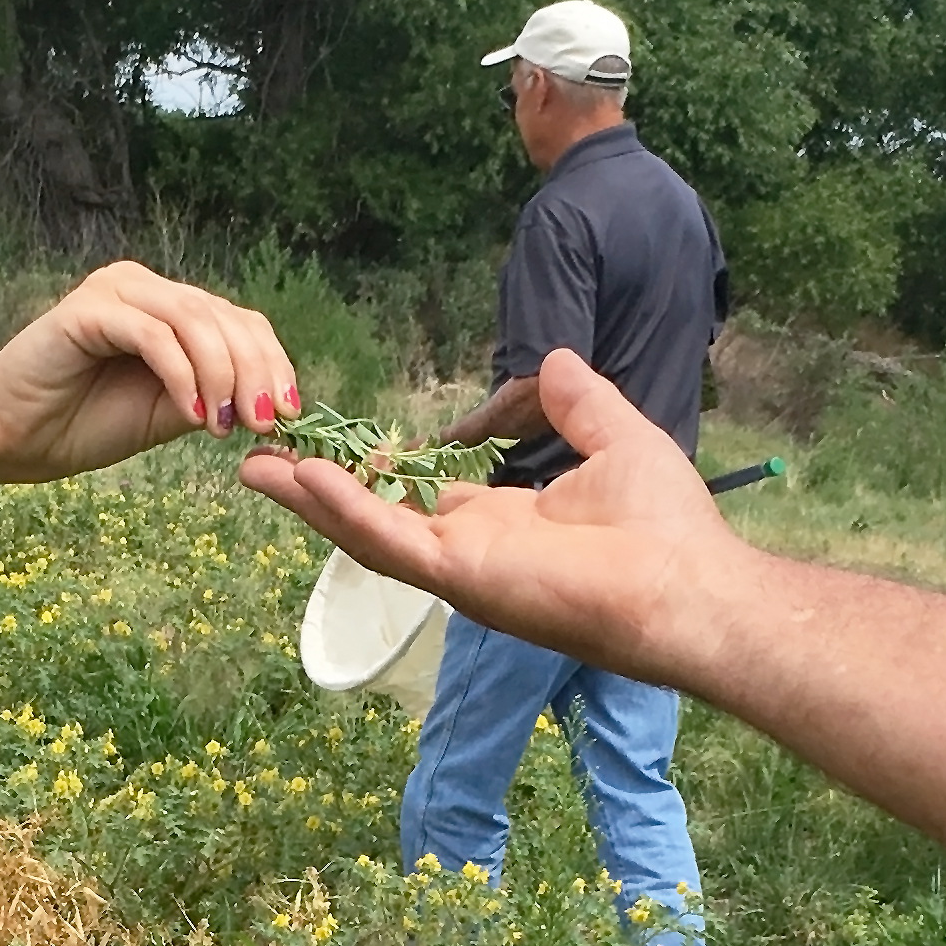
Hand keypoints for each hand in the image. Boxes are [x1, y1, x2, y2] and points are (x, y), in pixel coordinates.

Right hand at [0, 260, 298, 477]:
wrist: (13, 439)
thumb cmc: (85, 424)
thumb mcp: (169, 413)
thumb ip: (214, 395)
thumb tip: (271, 402)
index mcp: (168, 307)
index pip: (240, 322)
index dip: (272, 364)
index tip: (288, 415)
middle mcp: (143, 287)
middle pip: (223, 316)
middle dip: (255, 372)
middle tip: (265, 423)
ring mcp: (114, 291)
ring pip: (194, 321)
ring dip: (222, 375)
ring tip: (225, 424)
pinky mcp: (86, 309)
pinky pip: (152, 335)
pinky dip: (182, 375)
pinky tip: (192, 413)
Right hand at [237, 348, 730, 678]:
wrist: (691, 587)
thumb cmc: (667, 527)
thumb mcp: (616, 437)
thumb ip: (577, 401)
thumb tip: (555, 359)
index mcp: (505, 523)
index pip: (421, 498)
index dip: (374, 473)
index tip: (330, 446)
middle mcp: (473, 550)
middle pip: (375, 517)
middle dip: (316, 490)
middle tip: (262, 458)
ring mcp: (461, 569)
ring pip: (366, 531)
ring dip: (309, 499)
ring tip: (255, 466)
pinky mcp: (462, 577)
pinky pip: (391, 540)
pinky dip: (347, 509)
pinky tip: (305, 478)